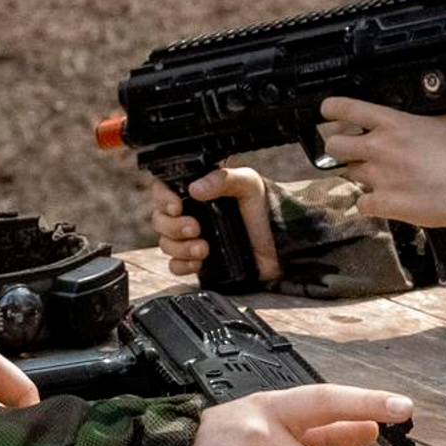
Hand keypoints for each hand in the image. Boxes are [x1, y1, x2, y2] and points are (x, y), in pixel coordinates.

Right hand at [151, 169, 279, 281]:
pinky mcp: (199, 260)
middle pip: (160, 220)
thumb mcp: (249, 184)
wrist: (285, 242)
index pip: (163, 190)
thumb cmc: (267, 208)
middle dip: (173, 226)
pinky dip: (182, 265)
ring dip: (180, 247)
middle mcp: (190, 214)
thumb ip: (223, 179)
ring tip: (204, 248)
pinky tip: (199, 262)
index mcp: (196, 192)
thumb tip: (195, 188)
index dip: (162, 199)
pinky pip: (175, 266)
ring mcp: (192, 238)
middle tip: (196, 228)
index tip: (176, 207)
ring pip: (166, 243)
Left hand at [316, 98, 445, 237]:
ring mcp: (378, 176)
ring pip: (349, 174)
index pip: (345, 108)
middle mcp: (379, 147)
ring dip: (360, 175)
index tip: (327, 112)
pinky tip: (382, 201)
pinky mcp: (383, 203)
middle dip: (339, 148)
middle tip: (351, 151)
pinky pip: (361, 204)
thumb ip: (442, 105)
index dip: (331, 109)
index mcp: (393, 123)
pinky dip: (369, 204)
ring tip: (380, 176)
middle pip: (333, 144)